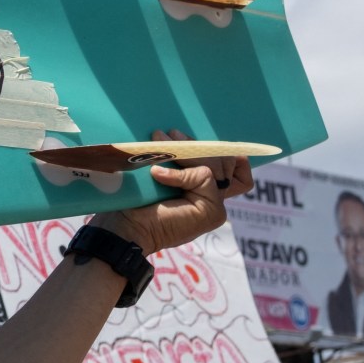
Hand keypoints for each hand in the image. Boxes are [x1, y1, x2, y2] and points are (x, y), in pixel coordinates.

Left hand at [93, 129, 252, 256]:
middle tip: (164, 135)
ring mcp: (216, 205)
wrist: (127, 227)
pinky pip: (204, 175)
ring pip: (213, 164)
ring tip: (156, 144)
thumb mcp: (161, 173)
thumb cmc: (136, 201)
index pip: (236, 163)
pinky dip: (178, 172)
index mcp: (204, 189)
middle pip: (225, 159)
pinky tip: (156, 174)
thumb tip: (179, 135)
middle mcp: (215, 197)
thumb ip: (180, 160)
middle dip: (195, 144)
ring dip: (183, 152)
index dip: (217, 149)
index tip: (181, 138)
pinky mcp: (213, 210)